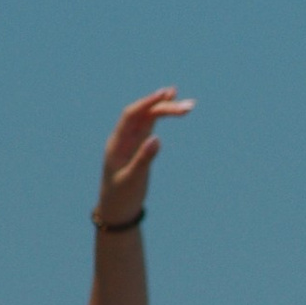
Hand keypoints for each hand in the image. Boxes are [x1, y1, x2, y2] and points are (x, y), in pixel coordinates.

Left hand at [96, 87, 191, 225]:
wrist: (117, 209)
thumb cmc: (122, 196)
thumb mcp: (133, 179)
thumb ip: (144, 158)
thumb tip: (157, 138)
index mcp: (117, 143)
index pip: (131, 115)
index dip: (147, 103)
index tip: (164, 95)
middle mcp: (124, 138)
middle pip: (143, 114)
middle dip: (164, 107)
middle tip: (188, 108)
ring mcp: (132, 141)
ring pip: (148, 118)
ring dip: (165, 108)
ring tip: (188, 105)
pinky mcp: (140, 146)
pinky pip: (150, 125)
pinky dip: (161, 116)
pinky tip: (173, 107)